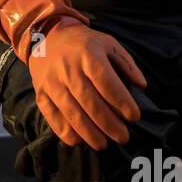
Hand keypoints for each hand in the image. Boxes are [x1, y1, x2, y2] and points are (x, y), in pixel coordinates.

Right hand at [27, 20, 146, 149]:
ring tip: (103, 144)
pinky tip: (78, 141)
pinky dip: (65, 131)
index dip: (121, 101)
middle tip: (123, 137)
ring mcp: (51, 82)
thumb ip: (127, 64)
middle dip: (108, 123)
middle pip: (90, 101)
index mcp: (88, 54)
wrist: (46, 38)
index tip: (134, 117)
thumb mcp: (108, 44)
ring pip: (71, 112)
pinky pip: (51, 115)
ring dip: (89, 132)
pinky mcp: (40, 93)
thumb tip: (142, 86)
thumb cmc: (83, 44)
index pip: (106, 82)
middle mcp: (68, 68)